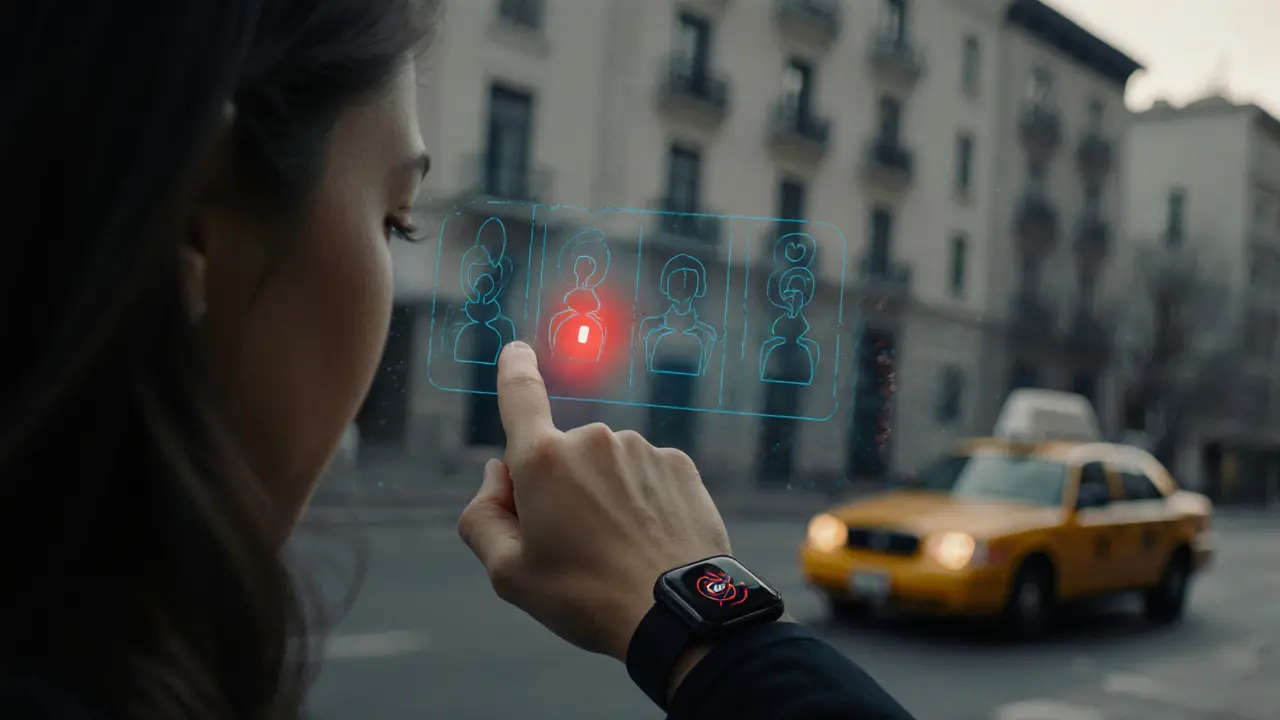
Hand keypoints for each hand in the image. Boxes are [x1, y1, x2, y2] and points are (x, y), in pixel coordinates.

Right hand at [457, 341, 731, 661]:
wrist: (677, 614)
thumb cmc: (585, 597)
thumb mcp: (509, 574)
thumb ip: (482, 516)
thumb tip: (497, 473)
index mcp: (543, 460)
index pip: (520, 396)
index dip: (514, 370)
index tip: (516, 351)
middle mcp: (592, 439)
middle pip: (562, 457)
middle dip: (559, 489)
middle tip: (572, 548)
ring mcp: (640, 449)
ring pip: (607, 469)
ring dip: (604, 497)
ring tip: (617, 553)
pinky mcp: (678, 464)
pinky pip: (646, 476)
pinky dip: (641, 502)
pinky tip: (648, 541)